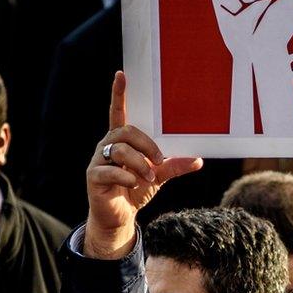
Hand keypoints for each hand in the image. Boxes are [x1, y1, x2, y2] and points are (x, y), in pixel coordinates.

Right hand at [83, 72, 201, 259]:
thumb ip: (173, 166)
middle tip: (160, 160)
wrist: (121, 217)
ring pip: (119, 150)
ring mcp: (98, 160)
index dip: (119, 94)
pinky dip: (126, 177)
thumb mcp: (159, 176)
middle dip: (146, 144)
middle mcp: (107, 145)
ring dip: (139, 163)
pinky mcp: (93, 177)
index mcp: (122, 140)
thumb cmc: (136, 190)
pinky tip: (133, 184)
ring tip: (150, 176)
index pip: (118, 112)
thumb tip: (198, 160)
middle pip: (125, 131)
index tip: (121, 75)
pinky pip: (109, 171)